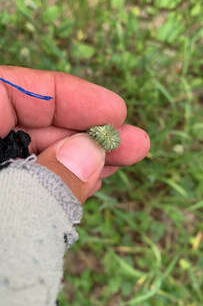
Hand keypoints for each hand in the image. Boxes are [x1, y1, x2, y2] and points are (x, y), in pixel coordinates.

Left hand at [0, 66, 149, 202]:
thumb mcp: (12, 214)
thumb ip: (48, 182)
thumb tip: (90, 152)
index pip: (13, 91)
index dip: (69, 96)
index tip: (115, 111)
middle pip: (30, 124)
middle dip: (85, 133)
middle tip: (132, 143)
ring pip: (32, 155)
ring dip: (80, 158)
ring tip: (123, 160)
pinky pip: (27, 185)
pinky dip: (60, 182)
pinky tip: (89, 180)